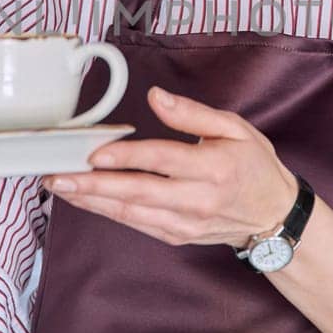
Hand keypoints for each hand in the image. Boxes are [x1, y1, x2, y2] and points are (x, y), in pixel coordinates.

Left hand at [41, 87, 296, 249]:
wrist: (274, 215)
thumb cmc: (254, 165)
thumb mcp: (234, 128)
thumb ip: (193, 113)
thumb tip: (156, 97)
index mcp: (213, 167)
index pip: (161, 160)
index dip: (125, 157)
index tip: (94, 152)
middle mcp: (198, 199)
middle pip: (137, 192)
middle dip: (93, 185)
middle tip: (59, 176)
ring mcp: (186, 223)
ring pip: (131, 213)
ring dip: (92, 201)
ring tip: (61, 187)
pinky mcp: (178, 236)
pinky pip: (137, 224)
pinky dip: (108, 213)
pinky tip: (86, 200)